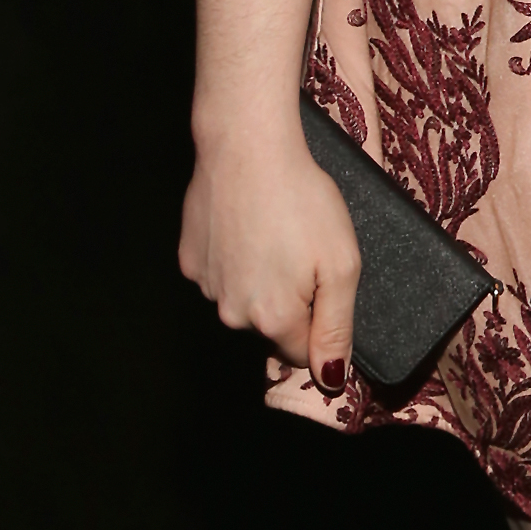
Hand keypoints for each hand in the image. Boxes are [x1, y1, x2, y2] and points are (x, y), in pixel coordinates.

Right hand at [180, 115, 362, 385]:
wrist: (247, 148)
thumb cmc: (302, 201)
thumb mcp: (341, 265)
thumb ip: (337, 328)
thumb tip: (330, 381)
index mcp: (272, 318)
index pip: (303, 353)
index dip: (322, 324)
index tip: (326, 286)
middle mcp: (231, 313)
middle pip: (272, 328)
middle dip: (293, 302)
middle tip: (304, 252)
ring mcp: (206, 287)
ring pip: (245, 301)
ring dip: (262, 280)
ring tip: (275, 234)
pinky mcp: (189, 260)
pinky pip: (221, 275)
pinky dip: (236, 259)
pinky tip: (248, 227)